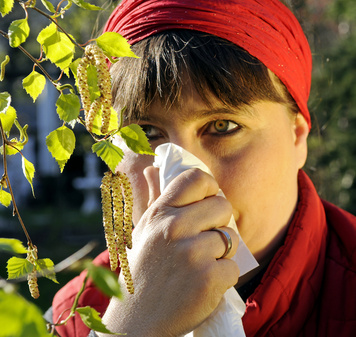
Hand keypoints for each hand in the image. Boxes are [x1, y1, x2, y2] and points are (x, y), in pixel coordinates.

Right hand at [99, 168, 238, 336]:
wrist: (137, 320)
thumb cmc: (143, 270)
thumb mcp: (143, 230)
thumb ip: (153, 196)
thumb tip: (153, 167)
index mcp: (160, 213)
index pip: (197, 179)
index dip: (210, 187)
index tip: (209, 201)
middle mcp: (174, 227)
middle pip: (223, 206)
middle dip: (219, 223)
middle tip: (204, 240)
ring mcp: (192, 253)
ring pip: (231, 238)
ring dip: (222, 253)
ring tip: (200, 265)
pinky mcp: (209, 279)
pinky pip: (234, 267)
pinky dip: (224, 277)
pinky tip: (204, 284)